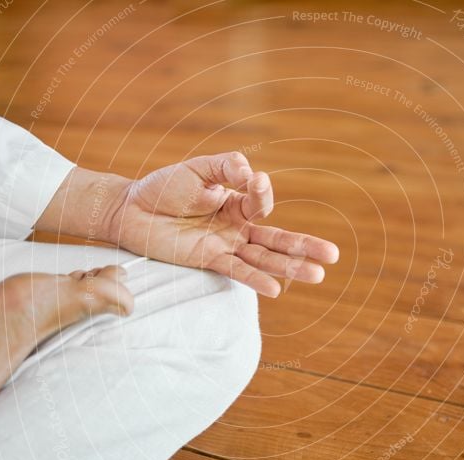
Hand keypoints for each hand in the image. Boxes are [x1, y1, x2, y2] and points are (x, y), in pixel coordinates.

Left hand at [37, 152, 338, 296]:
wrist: (130, 211)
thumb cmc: (162, 188)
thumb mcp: (195, 169)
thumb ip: (224, 167)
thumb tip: (250, 172)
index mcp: (235, 201)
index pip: (259, 200)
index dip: (261, 191)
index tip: (253, 181)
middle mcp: (235, 226)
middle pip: (277, 238)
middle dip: (305, 246)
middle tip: (333, 254)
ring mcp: (224, 245)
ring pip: (264, 258)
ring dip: (290, 266)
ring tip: (319, 275)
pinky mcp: (208, 259)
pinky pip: (236, 271)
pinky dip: (255, 279)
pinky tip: (275, 289)